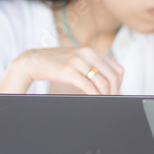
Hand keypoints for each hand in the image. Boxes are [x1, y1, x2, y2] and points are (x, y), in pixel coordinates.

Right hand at [0, 46, 123, 94]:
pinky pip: (88, 86)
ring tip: (103, 102)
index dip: (120, 84)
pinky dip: (94, 96)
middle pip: (113, 76)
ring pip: (102, 82)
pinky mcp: (68, 70)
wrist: (33, 61)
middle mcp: (88, 53)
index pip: (117, 69)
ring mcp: (78, 61)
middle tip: (112, 101)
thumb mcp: (78, 60)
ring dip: (106, 95)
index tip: (117, 94)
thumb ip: (93, 68)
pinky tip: (94, 100)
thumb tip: (111, 86)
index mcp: (93, 51)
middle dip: (116, 91)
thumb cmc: (57, 64)